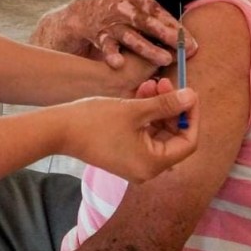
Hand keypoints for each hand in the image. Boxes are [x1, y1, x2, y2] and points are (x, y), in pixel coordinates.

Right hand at [61, 88, 198, 183]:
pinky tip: (140, 93)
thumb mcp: (134, 109)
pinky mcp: (123, 153)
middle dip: (172, 107)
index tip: (188, 93)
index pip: (187, 141)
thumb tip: (192, 97)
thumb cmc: (96, 121)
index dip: (190, 115)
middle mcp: (146, 169)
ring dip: (158, 107)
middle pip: (173, 136)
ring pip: (157, 132)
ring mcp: (134, 162)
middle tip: (166, 81)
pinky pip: (143, 134)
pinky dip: (145, 115)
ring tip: (151, 83)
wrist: (59, 130)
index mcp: (153, 164)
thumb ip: (166, 104)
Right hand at [69, 0, 196, 69]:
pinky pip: (107, 47)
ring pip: (131, 36)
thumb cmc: (123, 13)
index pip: (158, 11)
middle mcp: (123, 8)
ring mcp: (111, 23)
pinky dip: (112, 54)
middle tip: (185, 48)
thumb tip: (190, 41)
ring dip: (148, 48)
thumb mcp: (138, 8)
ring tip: (164, 59)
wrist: (86, 13)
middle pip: (147, 22)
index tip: (192, 41)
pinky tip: (119, 63)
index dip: (175, 26)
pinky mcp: (100, 37)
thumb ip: (159, 20)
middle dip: (167, 35)